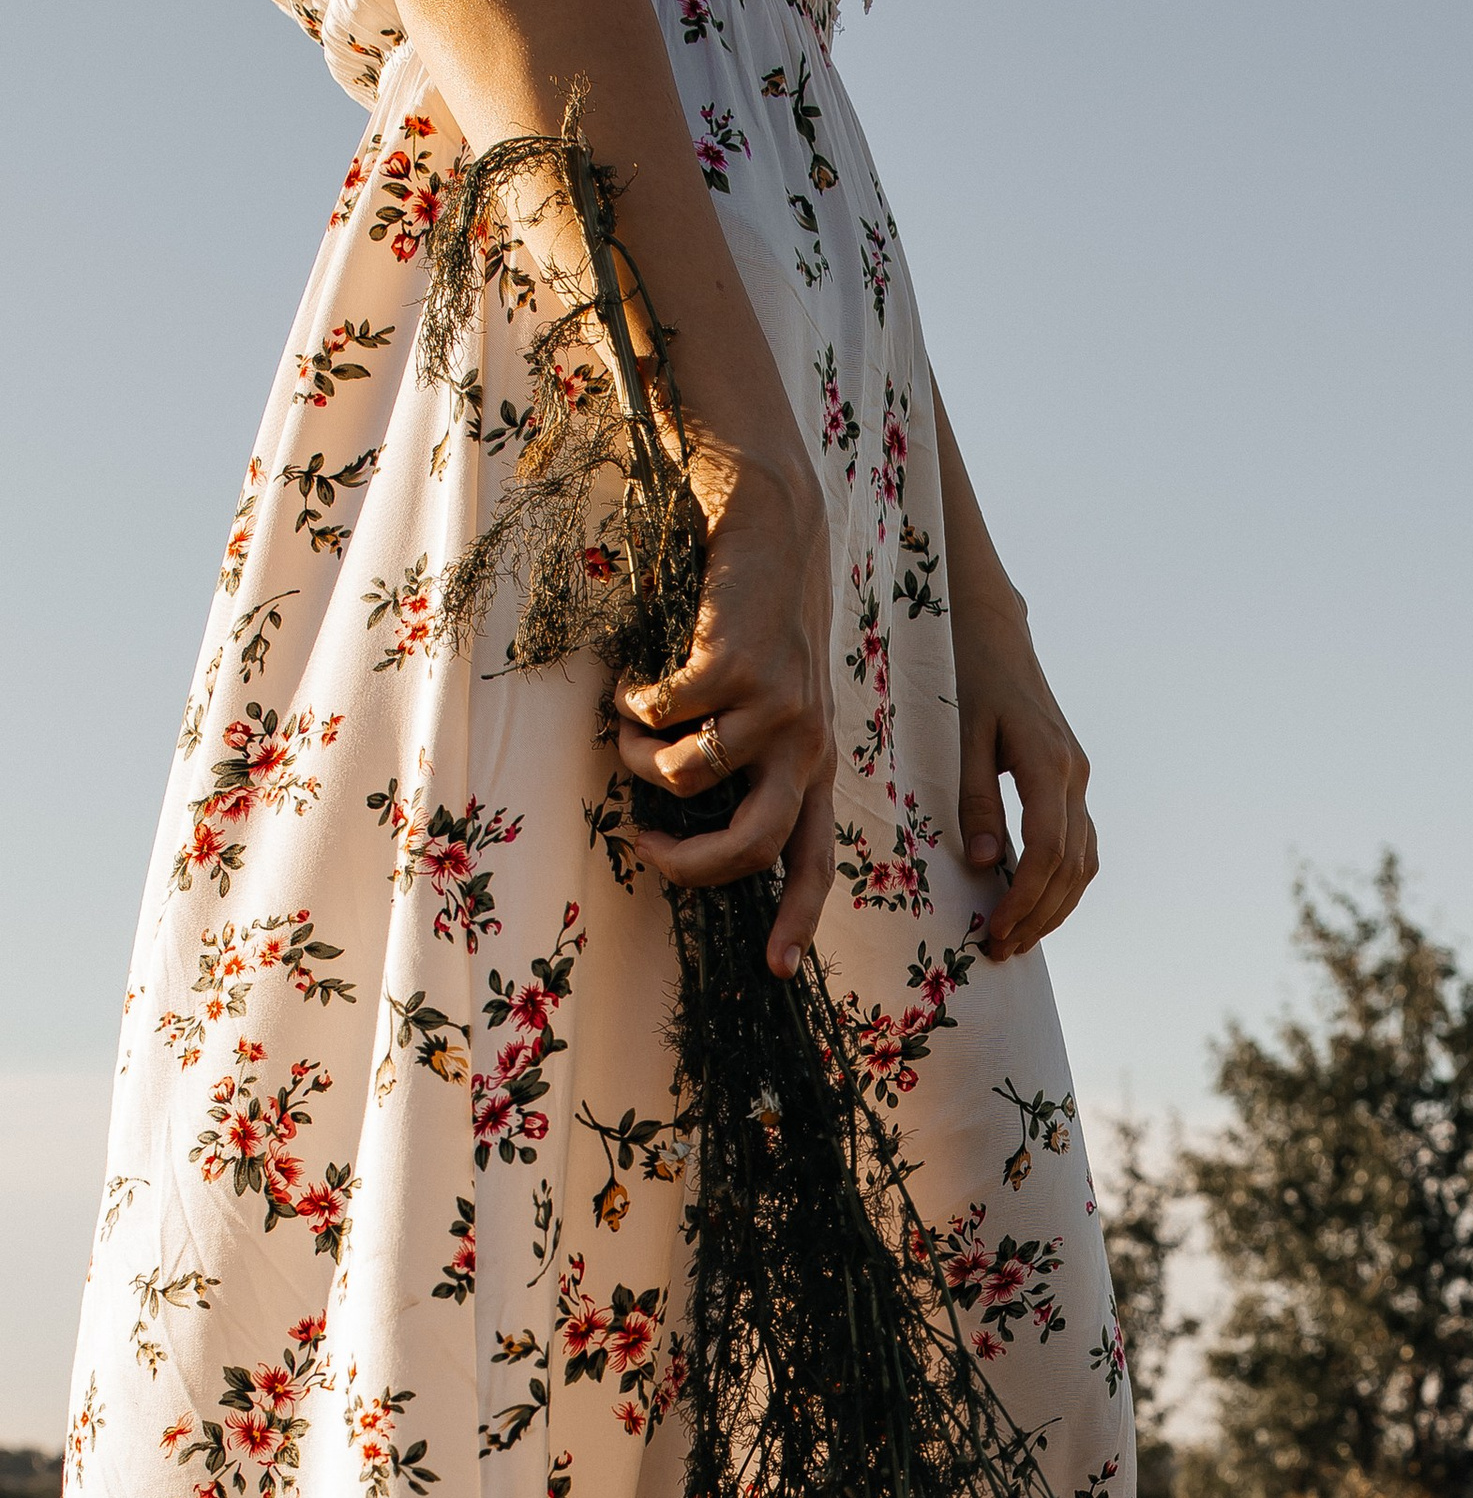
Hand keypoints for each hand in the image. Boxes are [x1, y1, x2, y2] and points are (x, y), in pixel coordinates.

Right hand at [616, 438, 836, 978]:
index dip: (797, 919)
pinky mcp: (737, 667)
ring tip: (633, 723)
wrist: (773, 527)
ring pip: (684, 778)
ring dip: (637, 759)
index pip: (815, 860)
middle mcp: (806, 746)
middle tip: (644, 845)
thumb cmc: (757, 623)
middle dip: (686, 864)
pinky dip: (631, 704)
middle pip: (748, 846)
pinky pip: (659, 718)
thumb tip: (687, 828)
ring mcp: (775, 707)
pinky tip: (636, 677)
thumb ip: (747, 762)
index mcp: (816, 765)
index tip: (776, 970)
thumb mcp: (772, 702)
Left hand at [952, 578, 1095, 961]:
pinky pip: (1082, 846)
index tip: (994, 930)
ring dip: (1055, 907)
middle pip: (1071, 867)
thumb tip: (983, 864)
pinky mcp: (1074, 782)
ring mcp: (1080, 779)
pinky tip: (1036, 903)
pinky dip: (1064, 883)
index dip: (1023, 898)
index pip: (1046, 850)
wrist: (995, 632)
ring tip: (1018, 938)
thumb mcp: (960, 734)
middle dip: (1039, 915)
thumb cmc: (968, 675)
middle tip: (1001, 949)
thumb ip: (974, 798)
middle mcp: (1075, 775)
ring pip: (1085, 862)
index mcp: (1048, 762)